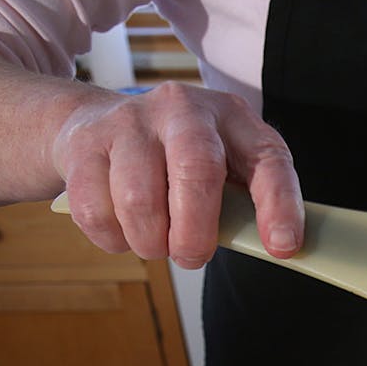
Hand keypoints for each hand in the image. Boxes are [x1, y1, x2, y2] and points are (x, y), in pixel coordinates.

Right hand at [52, 81, 302, 268]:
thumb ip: (246, 205)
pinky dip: (113, 238)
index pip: (268, 160)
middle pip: (196, 172)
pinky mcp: (84, 144)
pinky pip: (96, 211)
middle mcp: (182, 109)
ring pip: (139, 200)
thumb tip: (274, 249)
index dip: (279, 206)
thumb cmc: (174, 161)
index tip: (282, 247)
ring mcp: (129, 121)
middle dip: (195, 233)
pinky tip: (123, 228)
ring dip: (150, 242)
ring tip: (155, 242)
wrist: (93, 123)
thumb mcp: (222, 168)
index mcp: (231, 117)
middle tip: (191, 256)